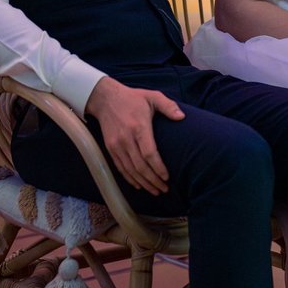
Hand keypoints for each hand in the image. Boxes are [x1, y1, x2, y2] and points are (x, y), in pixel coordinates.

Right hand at [85, 77, 183, 195]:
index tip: (167, 177)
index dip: (158, 168)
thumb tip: (182, 117)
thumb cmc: (133, 98)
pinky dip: (130, 179)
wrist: (105, 99)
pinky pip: (120, 168)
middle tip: (164, 189)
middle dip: (153, 180)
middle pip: (140, 166)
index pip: (149, 153)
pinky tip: (139, 185)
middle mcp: (126, 139)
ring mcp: (116, 145)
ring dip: (143, 183)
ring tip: (155, 191)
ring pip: (130, 170)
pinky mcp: (110, 149)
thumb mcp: (152, 96)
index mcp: (139, 127)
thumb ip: (168, 106)